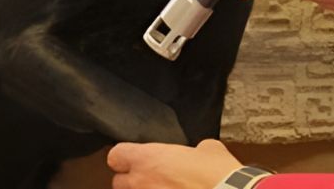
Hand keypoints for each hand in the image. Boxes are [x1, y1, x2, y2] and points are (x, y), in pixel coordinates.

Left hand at [107, 139, 240, 188]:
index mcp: (148, 159)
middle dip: (131, 182)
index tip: (133, 160)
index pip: (116, 155)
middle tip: (151, 181)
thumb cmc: (218, 175)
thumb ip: (195, 150)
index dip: (124, 157)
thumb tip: (200, 153)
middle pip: (118, 183)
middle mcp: (142, 183)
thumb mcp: (208, 149)